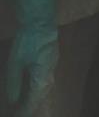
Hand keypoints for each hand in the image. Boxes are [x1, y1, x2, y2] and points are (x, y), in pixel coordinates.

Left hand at [6, 0, 57, 115]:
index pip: (33, 101)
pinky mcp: (52, 60)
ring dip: (36, 98)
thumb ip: (14, 85)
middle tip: (20, 113)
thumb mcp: (15, 65)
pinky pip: (46, 79)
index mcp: (42, 78)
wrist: (40, 22)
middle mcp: (50, 75)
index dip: (24, 111)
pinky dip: (39, 88)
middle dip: (31, 106)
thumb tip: (14, 100)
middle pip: (41, 96)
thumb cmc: (27, 43)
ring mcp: (53, 66)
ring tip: (26, 104)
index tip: (15, 116)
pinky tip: (33, 87)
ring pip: (45, 88)